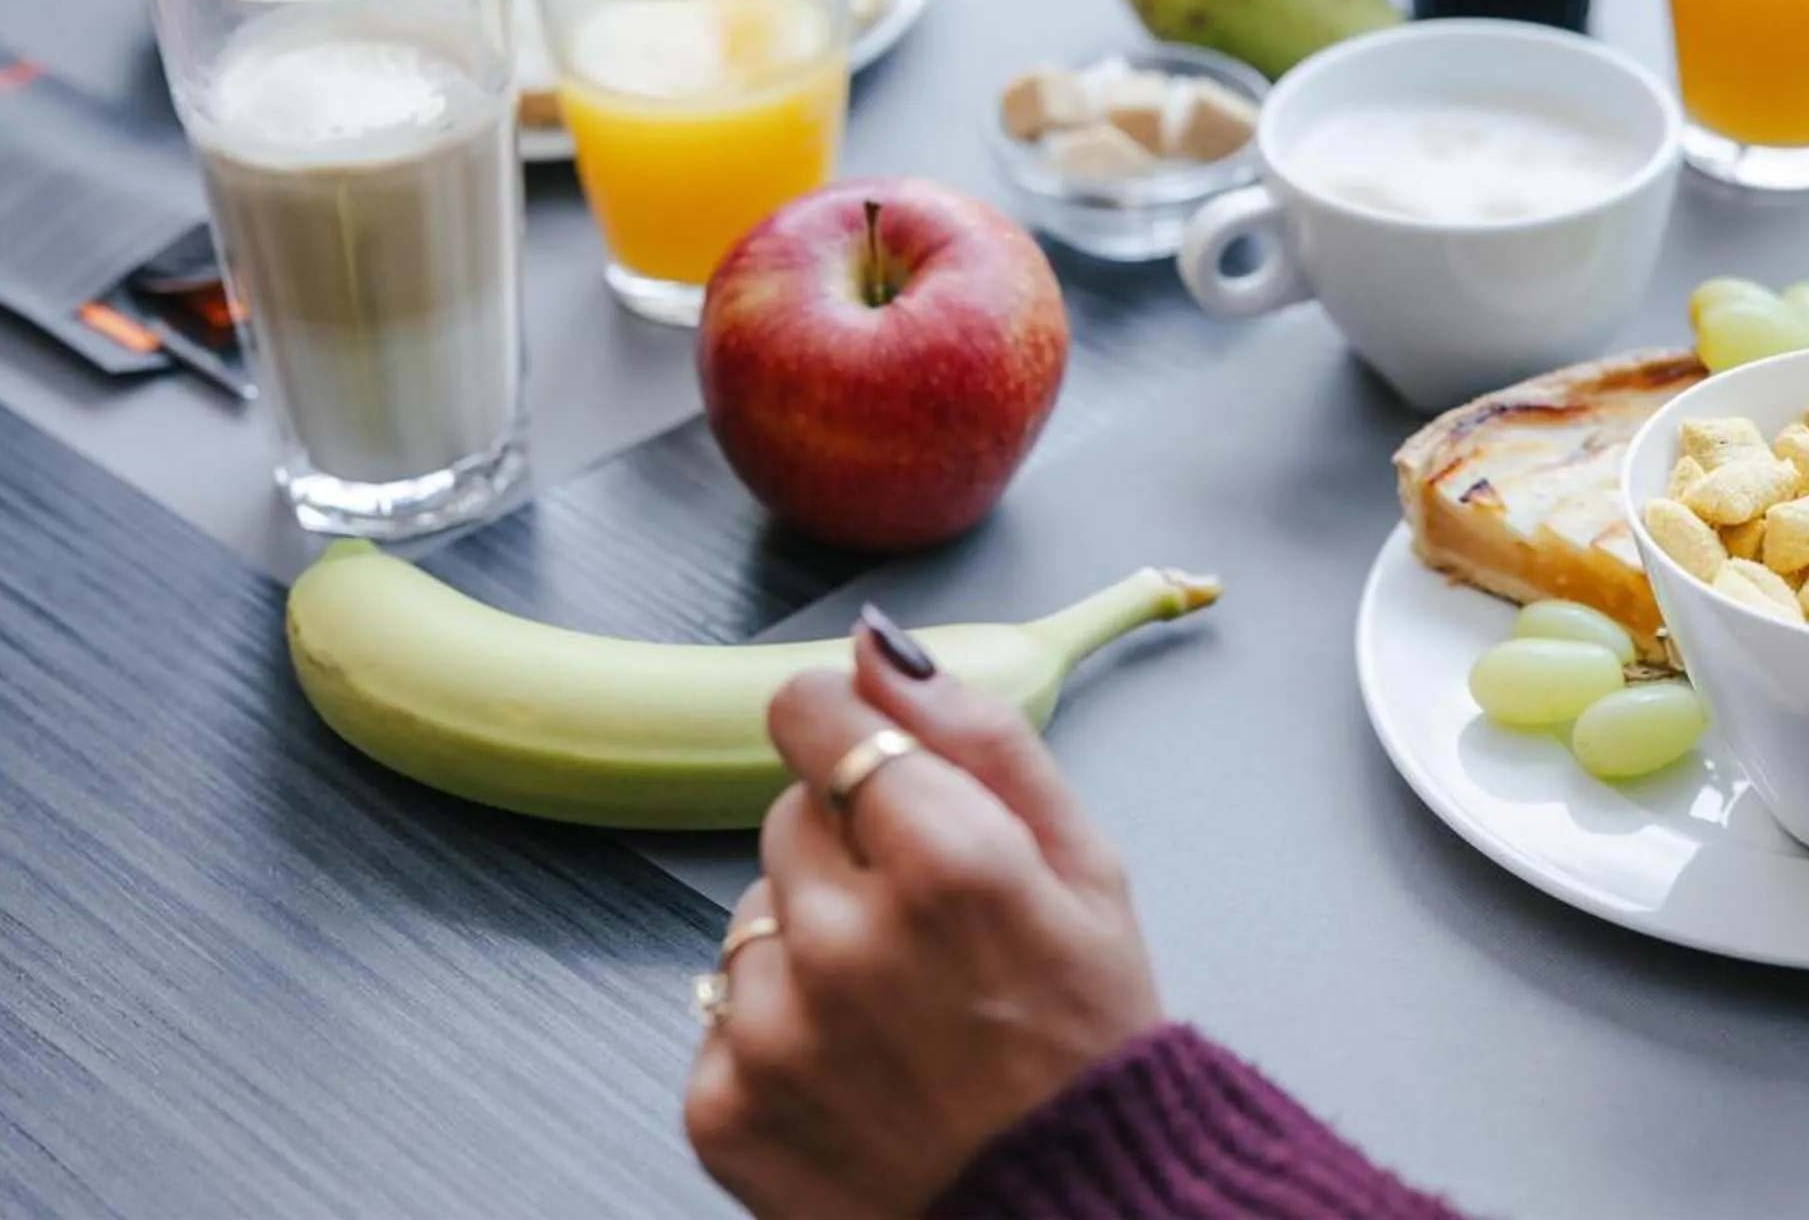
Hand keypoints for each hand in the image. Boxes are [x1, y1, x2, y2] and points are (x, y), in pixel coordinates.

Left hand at [683, 624, 1161, 1218]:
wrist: (1066, 1217)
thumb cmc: (1087, 1042)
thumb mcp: (1086, 866)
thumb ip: (982, 736)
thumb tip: (879, 645)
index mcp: (949, 861)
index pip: (812, 716)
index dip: (846, 731)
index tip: (872, 767)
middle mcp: (845, 938)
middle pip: (786, 814)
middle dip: (847, 847)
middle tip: (928, 926)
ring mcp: (773, 1030)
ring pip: (751, 912)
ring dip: (808, 940)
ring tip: (895, 1009)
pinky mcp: (723, 1107)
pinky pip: (721, 1011)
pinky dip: (775, 1031)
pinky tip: (855, 1067)